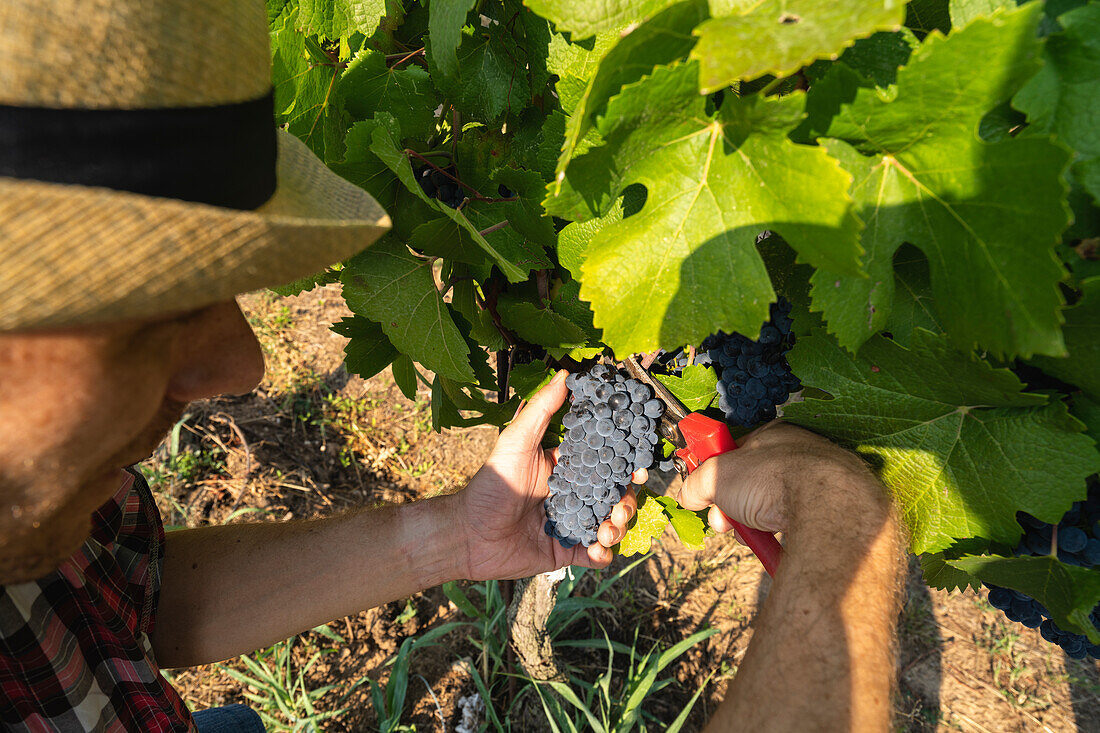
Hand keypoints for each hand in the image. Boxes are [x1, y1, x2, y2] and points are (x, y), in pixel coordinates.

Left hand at [457, 370, 642, 580]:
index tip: (640, 467)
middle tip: (621, 504)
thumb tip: (565, 374)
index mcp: (567, 468)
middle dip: (626, 500)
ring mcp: (572, 524)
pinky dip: (602, 554)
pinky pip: (596, 556)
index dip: (626, 464)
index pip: (605, 462)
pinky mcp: (566, 551)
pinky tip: (596, 549)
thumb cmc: (490, 485)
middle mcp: (574, 495)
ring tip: (607, 529)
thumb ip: (542, 409)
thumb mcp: (516, 442)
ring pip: (610, 525)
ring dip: (617, 527)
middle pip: (615, 495)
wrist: (468, 534)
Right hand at [674, 421, 865, 536]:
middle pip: (753, 484)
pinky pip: (796, 524)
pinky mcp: (829, 511)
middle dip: (732, 506)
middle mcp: (798, 455)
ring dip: (753, 523)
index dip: (716, 475)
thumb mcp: (717, 475)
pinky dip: (779, 535)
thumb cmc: (774, 478)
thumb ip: (697, 484)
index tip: (704, 491)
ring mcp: (817, 483)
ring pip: (774, 506)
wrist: (826, 505)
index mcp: (772, 436)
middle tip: (723, 520)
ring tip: (748, 534)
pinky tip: (770, 542)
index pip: (736, 453)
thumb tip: (687, 496)